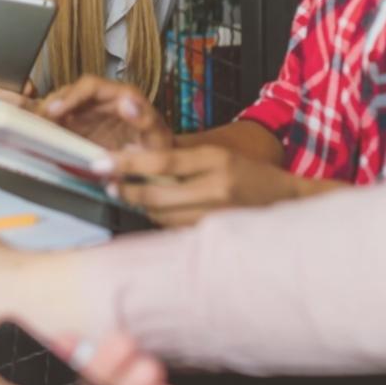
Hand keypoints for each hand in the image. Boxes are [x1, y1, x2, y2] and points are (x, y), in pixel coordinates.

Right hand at [42, 76, 173, 151]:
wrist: (159, 167)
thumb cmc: (160, 149)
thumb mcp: (158, 137)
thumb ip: (144, 120)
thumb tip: (127, 101)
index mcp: (122, 95)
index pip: (90, 86)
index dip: (71, 95)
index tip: (56, 110)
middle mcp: (104, 101)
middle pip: (71, 93)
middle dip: (51, 105)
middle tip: (37, 122)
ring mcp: (92, 114)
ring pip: (63, 106)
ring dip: (47, 115)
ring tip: (34, 129)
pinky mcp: (83, 128)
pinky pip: (61, 123)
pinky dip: (48, 127)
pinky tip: (38, 135)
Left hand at [111, 146, 309, 225]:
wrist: (285, 201)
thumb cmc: (247, 174)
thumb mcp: (217, 154)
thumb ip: (178, 154)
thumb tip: (133, 150)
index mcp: (215, 160)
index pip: (162, 162)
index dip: (127, 163)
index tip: (100, 163)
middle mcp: (216, 187)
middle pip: (157, 195)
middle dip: (127, 191)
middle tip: (108, 185)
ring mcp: (215, 215)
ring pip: (162, 216)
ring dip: (142, 207)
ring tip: (132, 194)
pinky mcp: (214, 234)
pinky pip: (175, 229)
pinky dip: (161, 221)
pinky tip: (158, 211)